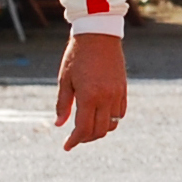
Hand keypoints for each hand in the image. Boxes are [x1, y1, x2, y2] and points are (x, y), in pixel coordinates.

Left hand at [53, 31, 127, 149]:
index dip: (74, 141)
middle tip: (74, 138)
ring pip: (112, 124)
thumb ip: (63, 104)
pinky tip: (100, 117)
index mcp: (89, 96)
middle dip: (86, 138)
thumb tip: (59, 125)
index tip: (66, 146)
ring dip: (99, 131)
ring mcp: (117, 94)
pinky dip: (110, 120)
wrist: (98, 34)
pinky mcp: (123, 89)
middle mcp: (106, 98)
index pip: (83, 129)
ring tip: (87, 128)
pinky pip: (120, 113)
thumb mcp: (65, 79)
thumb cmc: (77, 55)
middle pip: (99, 131)